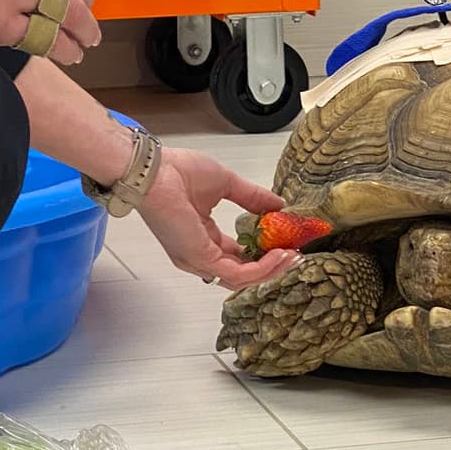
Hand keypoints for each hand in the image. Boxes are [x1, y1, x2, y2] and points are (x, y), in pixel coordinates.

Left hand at [137, 149, 300, 289]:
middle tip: (295, 255)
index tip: (286, 244)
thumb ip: (253, 197)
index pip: (237, 257)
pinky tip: (279, 254)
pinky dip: (262, 268)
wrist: (155, 170)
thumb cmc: (177, 172)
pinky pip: (238, 274)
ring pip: (242, 279)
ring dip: (271, 270)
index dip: (263, 254)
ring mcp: (199, 260)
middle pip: (242, 274)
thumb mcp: (226, 184)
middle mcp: (199, 254)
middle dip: (272, 267)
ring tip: (292, 256)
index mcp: (203, 238)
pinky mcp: (201, 259)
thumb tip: (278, 205)